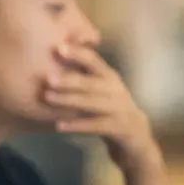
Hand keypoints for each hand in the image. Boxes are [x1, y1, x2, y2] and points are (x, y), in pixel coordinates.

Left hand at [43, 44, 162, 172]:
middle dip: (69, 79)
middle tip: (47, 78)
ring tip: (47, 98)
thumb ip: (84, 75)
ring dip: (68, 100)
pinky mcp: (117, 127)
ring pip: (91, 103)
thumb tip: (56, 56)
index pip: (94, 61)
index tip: (59, 48)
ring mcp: (118, 109)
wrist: (136, 136)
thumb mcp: (101, 89)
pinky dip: (77, 125)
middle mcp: (115, 89)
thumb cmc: (110, 107)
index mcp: (109, 77)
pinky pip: (94, 125)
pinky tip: (59, 125)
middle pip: (91, 83)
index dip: (78, 53)